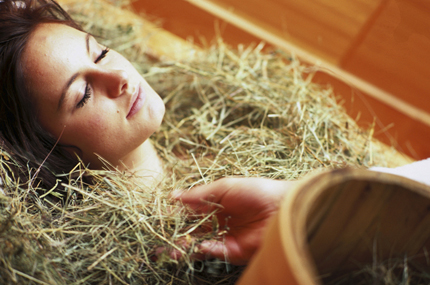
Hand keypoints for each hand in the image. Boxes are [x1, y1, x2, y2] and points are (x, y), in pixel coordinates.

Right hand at [172, 177, 295, 264]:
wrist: (282, 208)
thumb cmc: (256, 191)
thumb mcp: (225, 187)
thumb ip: (199, 194)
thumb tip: (174, 196)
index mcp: (216, 204)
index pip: (191, 211)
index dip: (176, 214)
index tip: (161, 217)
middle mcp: (218, 221)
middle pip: (192, 230)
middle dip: (175, 235)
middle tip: (158, 240)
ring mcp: (226, 237)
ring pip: (199, 243)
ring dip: (183, 247)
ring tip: (169, 249)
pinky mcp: (234, 251)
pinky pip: (214, 252)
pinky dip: (203, 250)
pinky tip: (196, 246)